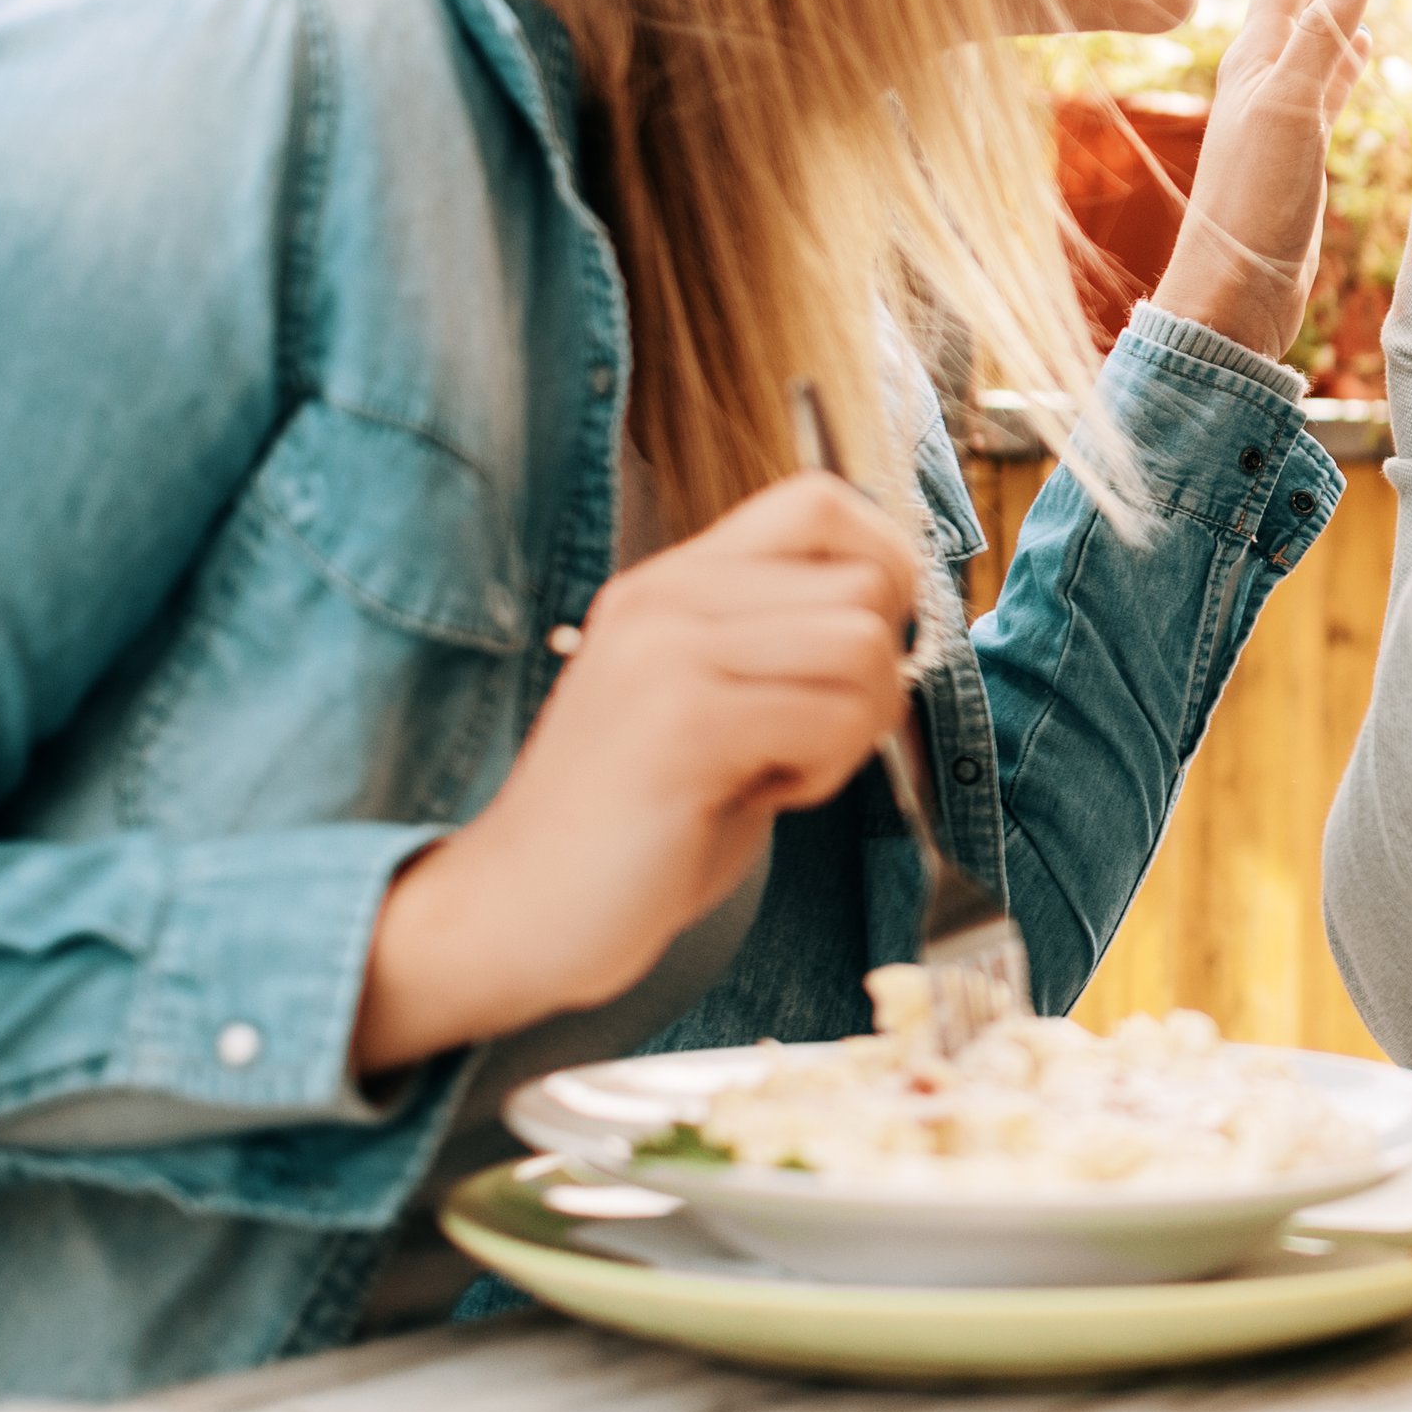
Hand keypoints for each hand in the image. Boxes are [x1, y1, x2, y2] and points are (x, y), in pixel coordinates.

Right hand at [355, 475, 923, 1072]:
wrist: (514, 911)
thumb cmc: (634, 828)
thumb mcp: (709, 706)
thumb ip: (782, 651)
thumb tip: (896, 624)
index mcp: (673, 583)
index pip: (822, 501)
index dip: (886, 566)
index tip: (867, 656)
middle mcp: (666, 597)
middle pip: (866, 579)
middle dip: (876, 675)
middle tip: (809, 742)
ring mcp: (668, 650)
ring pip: (863, 643)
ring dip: (854, 727)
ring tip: (782, 771)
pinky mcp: (683, 720)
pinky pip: (833, 716)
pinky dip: (826, 772)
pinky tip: (762, 797)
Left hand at [1150, 0, 1402, 357]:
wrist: (1231, 296)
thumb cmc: (1252, 209)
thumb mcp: (1293, 112)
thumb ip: (1325, 38)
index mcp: (1256, 56)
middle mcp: (1262, 73)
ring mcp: (1279, 110)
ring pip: (1317, 28)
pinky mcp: (1297, 149)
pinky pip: (1327, 80)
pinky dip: (1350, 52)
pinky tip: (1366, 51)